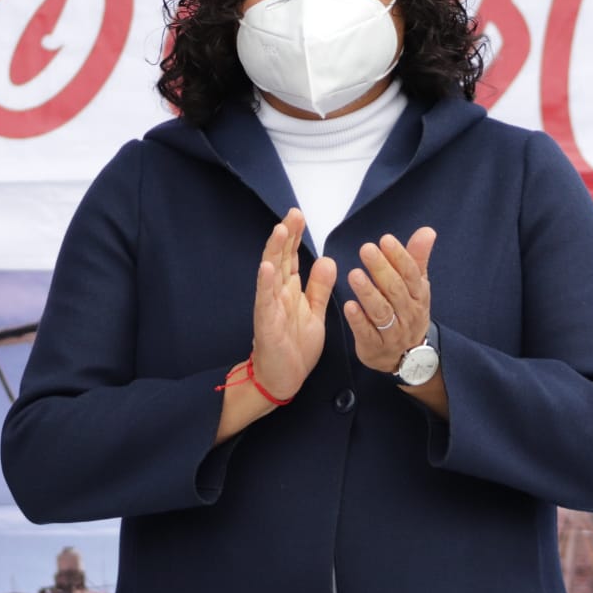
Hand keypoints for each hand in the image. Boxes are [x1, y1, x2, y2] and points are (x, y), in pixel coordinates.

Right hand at [250, 208, 336, 400]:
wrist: (283, 379)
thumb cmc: (295, 347)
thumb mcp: (314, 313)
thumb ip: (319, 287)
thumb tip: (327, 260)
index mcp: (289, 290)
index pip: (291, 257)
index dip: (294, 236)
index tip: (298, 215)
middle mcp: (277, 294)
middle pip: (280, 258)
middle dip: (285, 235)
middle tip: (293, 213)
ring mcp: (269, 307)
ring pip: (270, 274)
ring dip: (273, 252)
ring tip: (279, 230)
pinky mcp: (266, 324)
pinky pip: (265, 302)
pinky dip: (265, 284)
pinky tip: (267, 268)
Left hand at [343, 227, 435, 373]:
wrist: (409, 357)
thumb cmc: (408, 312)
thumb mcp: (417, 286)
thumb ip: (417, 258)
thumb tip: (428, 231)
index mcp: (419, 296)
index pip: (411, 274)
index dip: (399, 256)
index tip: (385, 240)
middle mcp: (409, 314)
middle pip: (395, 290)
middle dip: (381, 269)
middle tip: (366, 250)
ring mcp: (393, 333)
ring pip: (382, 312)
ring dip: (368, 293)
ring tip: (354, 275)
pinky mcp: (375, 347)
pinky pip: (368, 334)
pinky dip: (358, 320)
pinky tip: (349, 306)